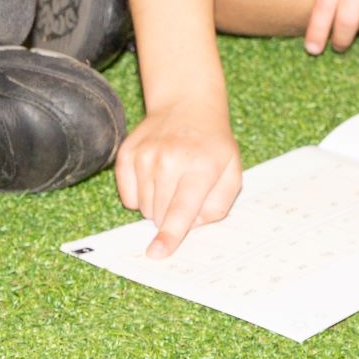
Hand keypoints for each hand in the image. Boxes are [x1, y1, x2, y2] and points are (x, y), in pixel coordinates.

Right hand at [114, 98, 242, 257]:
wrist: (186, 106)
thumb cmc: (212, 145)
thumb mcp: (232, 172)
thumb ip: (218, 205)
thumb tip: (192, 225)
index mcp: (200, 166)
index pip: (181, 208)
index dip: (170, 235)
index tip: (157, 253)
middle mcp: (168, 159)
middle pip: (159, 214)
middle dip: (170, 217)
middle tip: (184, 193)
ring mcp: (144, 155)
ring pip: (142, 207)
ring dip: (156, 205)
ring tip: (171, 181)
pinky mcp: (126, 154)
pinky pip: (127, 196)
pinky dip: (139, 196)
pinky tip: (154, 176)